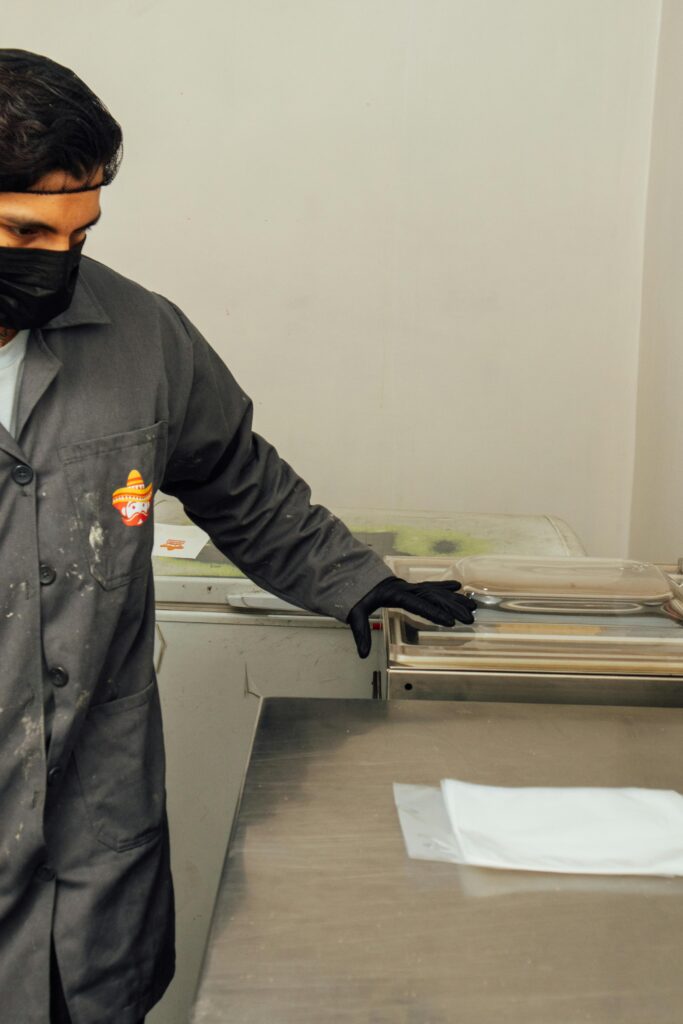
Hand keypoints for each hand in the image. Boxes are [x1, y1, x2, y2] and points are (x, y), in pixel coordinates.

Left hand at [347, 575, 476, 658]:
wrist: (358, 576)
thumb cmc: (358, 596)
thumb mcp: (355, 614)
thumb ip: (360, 633)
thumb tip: (362, 655)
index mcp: (395, 595)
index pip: (418, 605)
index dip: (434, 613)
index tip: (450, 622)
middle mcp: (407, 589)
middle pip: (433, 597)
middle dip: (453, 608)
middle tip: (469, 618)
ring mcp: (412, 586)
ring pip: (437, 591)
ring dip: (455, 599)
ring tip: (473, 606)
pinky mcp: (413, 586)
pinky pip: (433, 586)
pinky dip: (447, 587)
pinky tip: (460, 588)